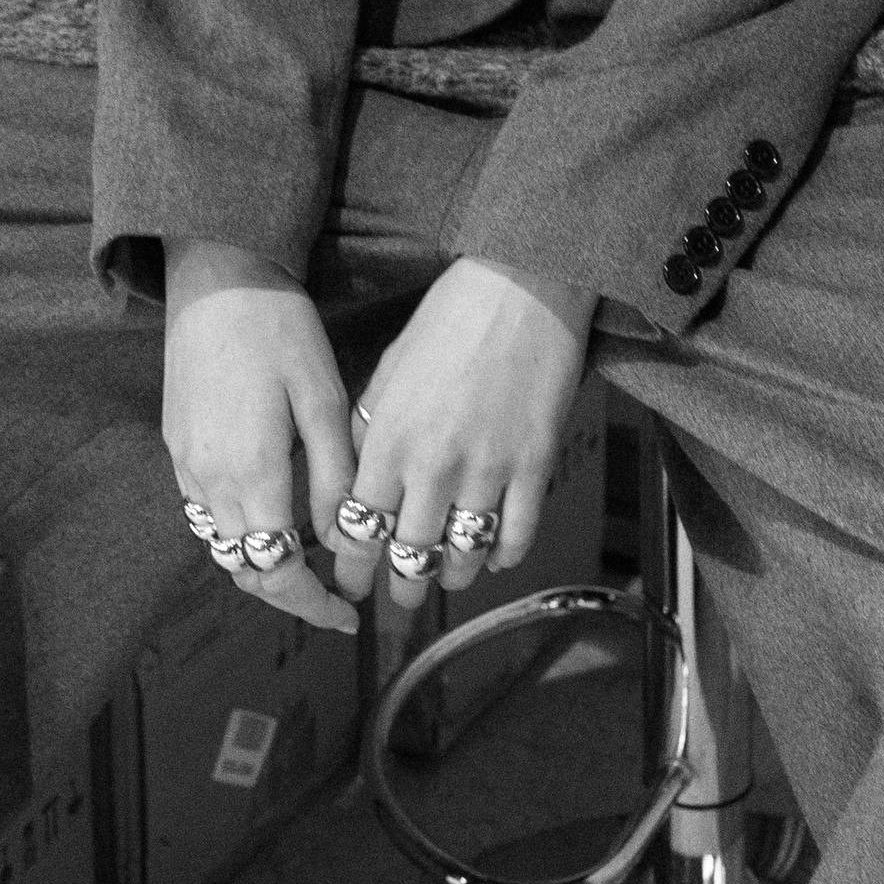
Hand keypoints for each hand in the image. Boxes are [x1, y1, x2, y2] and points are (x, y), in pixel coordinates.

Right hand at [162, 238, 359, 635]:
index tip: (348, 616)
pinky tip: (271, 511)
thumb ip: (333, 478)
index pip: (277, 573)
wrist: (215, 273)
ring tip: (308, 559)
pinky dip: (238, 530)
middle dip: (289, 593)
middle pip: (245, 569)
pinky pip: (204, 512)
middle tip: (334, 595)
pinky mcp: (175, 443)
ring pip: (220, 545)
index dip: (312, 606)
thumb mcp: (322, 397)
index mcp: (251, 475)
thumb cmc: (279, 326)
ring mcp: (185, 464)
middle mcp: (208, 482)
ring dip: (260, 564)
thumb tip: (344, 543)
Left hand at [335, 257, 594, 614]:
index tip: (349, 584)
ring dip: (450, 576)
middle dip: (399, 587)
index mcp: (389, 438)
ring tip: (444, 577)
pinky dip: (502, 555)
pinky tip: (494, 553)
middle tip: (397, 599)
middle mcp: (433, 464)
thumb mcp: (390, 367)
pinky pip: (516, 536)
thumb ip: (369, 429)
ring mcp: (488, 468)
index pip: (359, 530)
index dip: (352, 568)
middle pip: (409, 558)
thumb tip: (355, 484)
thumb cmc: (450, 316)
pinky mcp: (534, 464)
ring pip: (462, 557)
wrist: (521, 283)